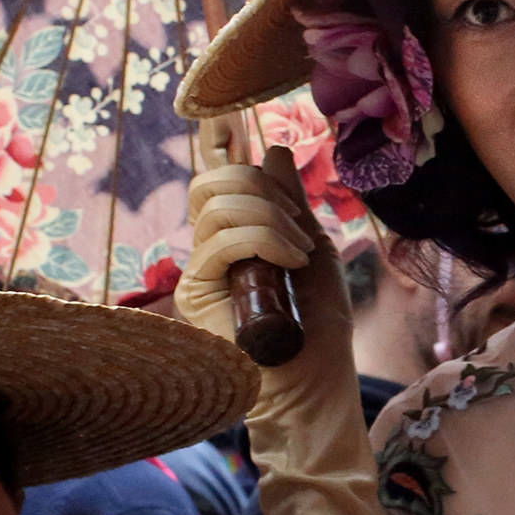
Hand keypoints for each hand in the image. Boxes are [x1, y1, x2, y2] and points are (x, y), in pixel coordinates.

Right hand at [176, 129, 356, 411]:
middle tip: (298, 223)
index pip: (218, 181)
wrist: (314, 386)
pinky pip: (220, 241)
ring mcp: (201, 271)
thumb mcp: (314, 251)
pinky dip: (263, 239)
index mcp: (237, 237)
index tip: (238, 128)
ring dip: (269, 218)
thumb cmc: (319, 330)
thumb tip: (273, 149)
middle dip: (259, 187)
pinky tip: (291, 263)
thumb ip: (292, 205)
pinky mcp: (196, 293)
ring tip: (301, 253)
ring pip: (216, 206)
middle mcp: (212, 250)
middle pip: (210, 184)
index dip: (224, 148)